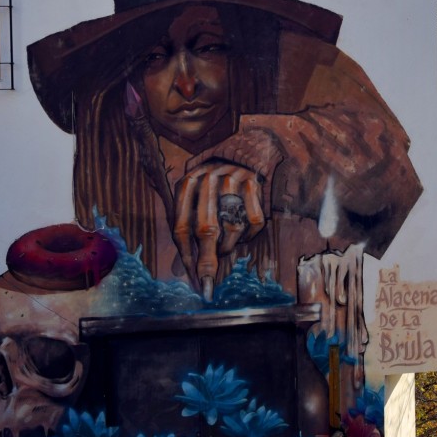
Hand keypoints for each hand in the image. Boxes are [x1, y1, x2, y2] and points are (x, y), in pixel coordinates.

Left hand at [171, 161, 265, 299]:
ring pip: (233, 227)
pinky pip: (255, 221)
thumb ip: (186, 230)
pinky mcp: (253, 182)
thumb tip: (187, 271)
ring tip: (227, 244)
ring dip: (230, 244)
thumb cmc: (211, 187)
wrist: (239, 153)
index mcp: (186, 184)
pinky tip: (244, 229)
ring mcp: (232, 179)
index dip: (186, 257)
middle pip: (206, 229)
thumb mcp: (192, 200)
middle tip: (209, 283)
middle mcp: (207, 179)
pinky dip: (250, 232)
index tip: (196, 281)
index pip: (181, 227)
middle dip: (208, 260)